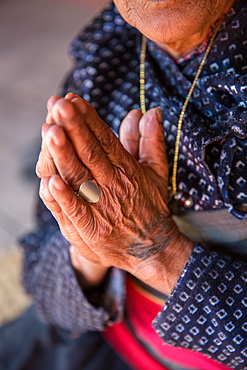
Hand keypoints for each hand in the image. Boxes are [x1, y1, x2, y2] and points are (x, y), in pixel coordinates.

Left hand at [38, 95, 192, 294]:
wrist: (151, 248)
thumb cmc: (150, 206)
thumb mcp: (156, 172)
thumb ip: (151, 141)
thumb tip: (150, 111)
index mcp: (128, 170)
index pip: (106, 140)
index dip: (89, 120)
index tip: (73, 100)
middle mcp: (113, 186)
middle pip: (90, 154)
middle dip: (73, 128)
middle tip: (58, 105)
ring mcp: (101, 208)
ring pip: (79, 178)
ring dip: (64, 155)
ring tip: (50, 130)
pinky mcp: (91, 230)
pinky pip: (75, 212)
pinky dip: (63, 198)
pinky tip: (50, 180)